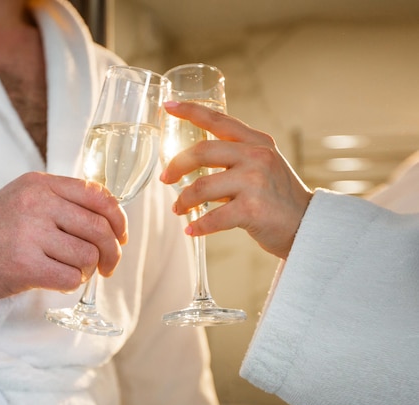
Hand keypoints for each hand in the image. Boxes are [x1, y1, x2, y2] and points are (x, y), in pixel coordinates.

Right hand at [0, 172, 127, 298]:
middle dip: (113, 252)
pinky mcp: (23, 266)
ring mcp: (29, 234)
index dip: (119, 219)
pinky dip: (72, 283)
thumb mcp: (23, 198)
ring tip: (73, 272)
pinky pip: (70, 278)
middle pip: (99, 228)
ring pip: (88, 255)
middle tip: (108, 265)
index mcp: (40, 184)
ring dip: (88, 270)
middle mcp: (36, 203)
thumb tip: (109, 218)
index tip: (121, 236)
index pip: (98, 196)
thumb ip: (60, 200)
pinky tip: (59, 280)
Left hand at [160, 101, 312, 258]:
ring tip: (179, 208)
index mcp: (257, 141)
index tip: (168, 106)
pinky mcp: (252, 210)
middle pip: (201, 152)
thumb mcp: (263, 164)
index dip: (190, 111)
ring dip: (184, 200)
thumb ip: (234, 156)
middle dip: (176, 166)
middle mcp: (257, 156)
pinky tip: (192, 229)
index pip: (218, 119)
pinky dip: (198, 225)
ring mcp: (255, 182)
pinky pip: (212, 217)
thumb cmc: (278, 197)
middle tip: (166, 178)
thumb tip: (192, 162)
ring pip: (201, 187)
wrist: (308, 225)